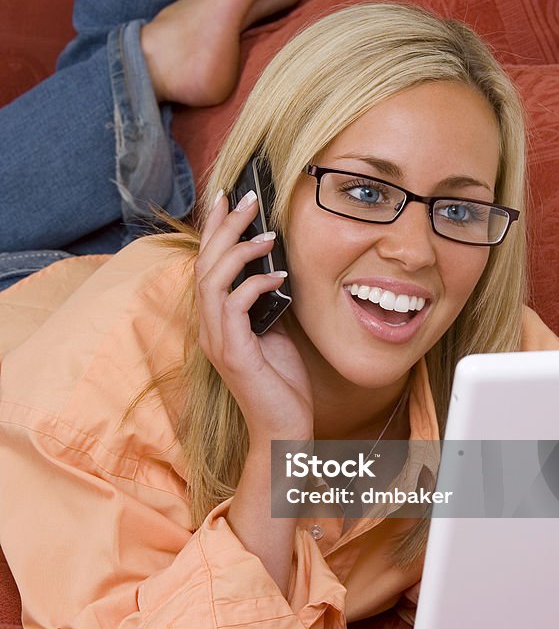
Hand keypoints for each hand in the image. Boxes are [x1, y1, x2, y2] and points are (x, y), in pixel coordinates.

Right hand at [195, 191, 313, 442]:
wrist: (284, 431)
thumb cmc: (282, 384)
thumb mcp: (277, 332)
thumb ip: (269, 302)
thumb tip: (280, 265)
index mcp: (217, 320)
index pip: (206, 264)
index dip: (213, 228)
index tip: (226, 196)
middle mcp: (210, 328)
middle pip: (204, 264)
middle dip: (224, 226)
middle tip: (249, 198)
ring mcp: (218, 342)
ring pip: (212, 280)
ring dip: (239, 251)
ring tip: (268, 234)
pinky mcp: (233, 355)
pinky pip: (235, 307)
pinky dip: (257, 285)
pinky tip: (281, 275)